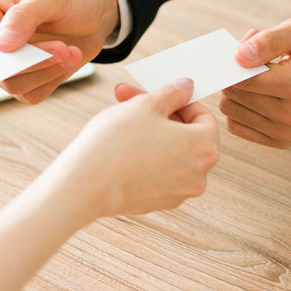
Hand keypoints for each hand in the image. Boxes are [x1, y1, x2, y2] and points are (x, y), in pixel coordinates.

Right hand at [0, 0, 118, 103]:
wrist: (95, 12)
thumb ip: (23, 17)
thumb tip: (1, 46)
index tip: (10, 53)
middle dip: (29, 62)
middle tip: (61, 48)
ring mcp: (6, 65)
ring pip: (12, 85)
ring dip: (46, 69)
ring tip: (69, 49)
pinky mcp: (26, 81)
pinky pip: (33, 93)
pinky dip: (55, 77)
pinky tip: (68, 58)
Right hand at [42, 78, 218, 218]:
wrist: (85, 185)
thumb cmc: (117, 142)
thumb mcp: (147, 104)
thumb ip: (173, 92)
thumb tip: (187, 87)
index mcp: (205, 148)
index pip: (203, 116)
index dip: (180, 100)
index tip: (159, 95)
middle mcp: (199, 174)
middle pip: (186, 135)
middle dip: (160, 114)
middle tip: (130, 98)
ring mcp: (179, 192)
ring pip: (172, 153)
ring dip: (152, 133)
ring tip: (122, 118)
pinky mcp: (159, 203)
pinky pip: (159, 172)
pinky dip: (147, 157)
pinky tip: (122, 147)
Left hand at [221, 18, 290, 148]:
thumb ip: (269, 40)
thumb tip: (238, 56)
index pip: (242, 79)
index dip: (234, 61)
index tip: (243, 50)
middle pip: (233, 95)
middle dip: (236, 74)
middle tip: (254, 60)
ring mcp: (287, 132)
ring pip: (231, 111)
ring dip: (237, 91)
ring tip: (259, 77)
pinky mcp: (281, 141)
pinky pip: (237, 125)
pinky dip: (240, 109)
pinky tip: (258, 94)